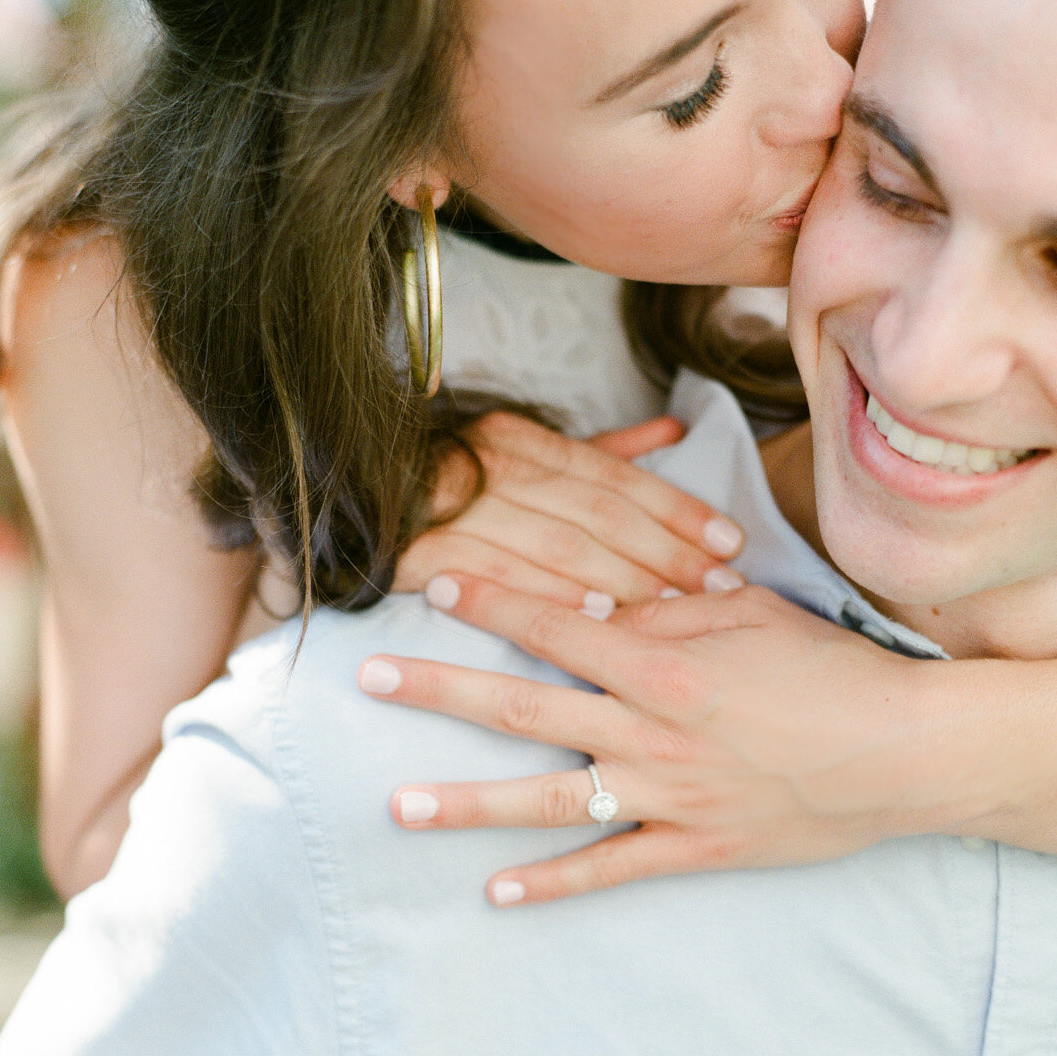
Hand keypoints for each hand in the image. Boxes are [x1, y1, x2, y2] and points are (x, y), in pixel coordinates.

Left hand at [359, 572, 959, 904]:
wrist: (905, 753)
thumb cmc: (834, 672)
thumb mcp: (756, 615)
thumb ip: (674, 610)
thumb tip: (604, 606)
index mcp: (667, 665)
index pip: (558, 626)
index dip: (492, 605)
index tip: (434, 587)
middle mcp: (652, 732)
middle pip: (526, 709)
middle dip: (441, 692)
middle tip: (371, 680)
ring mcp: (670, 797)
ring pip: (550, 801)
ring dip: (467, 804)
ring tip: (397, 806)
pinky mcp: (695, 848)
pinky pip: (610, 871)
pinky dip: (552, 885)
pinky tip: (494, 892)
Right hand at [394, 411, 747, 606]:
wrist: (326, 506)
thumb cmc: (439, 491)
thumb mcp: (518, 456)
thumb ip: (599, 452)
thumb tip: (673, 434)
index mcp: (517, 437)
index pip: (615, 474)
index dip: (677, 508)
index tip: (730, 542)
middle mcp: (488, 462)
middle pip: (596, 511)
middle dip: (665, 551)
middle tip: (719, 587)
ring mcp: (451, 503)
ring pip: (555, 542)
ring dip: (621, 579)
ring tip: (677, 608)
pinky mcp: (417, 550)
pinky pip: (498, 575)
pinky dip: (549, 596)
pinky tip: (596, 621)